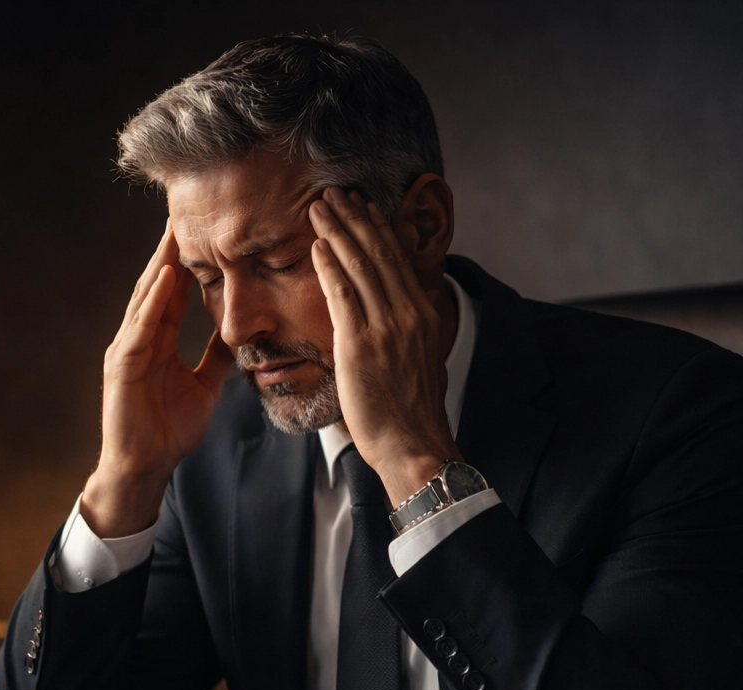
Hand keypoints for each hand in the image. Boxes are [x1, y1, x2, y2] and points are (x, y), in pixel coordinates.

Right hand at [82, 222, 235, 536]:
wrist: (146, 467)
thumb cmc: (168, 431)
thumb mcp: (204, 386)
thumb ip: (216, 358)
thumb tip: (238, 334)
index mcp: (158, 341)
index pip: (174, 293)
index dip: (189, 261)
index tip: (204, 230)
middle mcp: (139, 338)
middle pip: (157, 286)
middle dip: (170, 251)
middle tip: (185, 213)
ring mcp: (128, 350)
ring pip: (146, 299)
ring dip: (161, 265)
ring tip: (175, 232)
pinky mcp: (122, 366)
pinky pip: (140, 328)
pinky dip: (152, 302)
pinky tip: (166, 278)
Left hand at [309, 188, 461, 504]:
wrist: (413, 444)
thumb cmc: (411, 411)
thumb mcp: (422, 359)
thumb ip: (412, 330)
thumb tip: (408, 310)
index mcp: (425, 314)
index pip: (398, 260)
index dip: (378, 229)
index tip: (363, 206)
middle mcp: (410, 313)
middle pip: (379, 253)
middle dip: (355, 218)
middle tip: (334, 192)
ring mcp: (387, 326)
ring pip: (360, 265)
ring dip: (338, 231)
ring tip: (320, 207)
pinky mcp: (362, 343)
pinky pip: (343, 294)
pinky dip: (330, 265)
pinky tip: (317, 246)